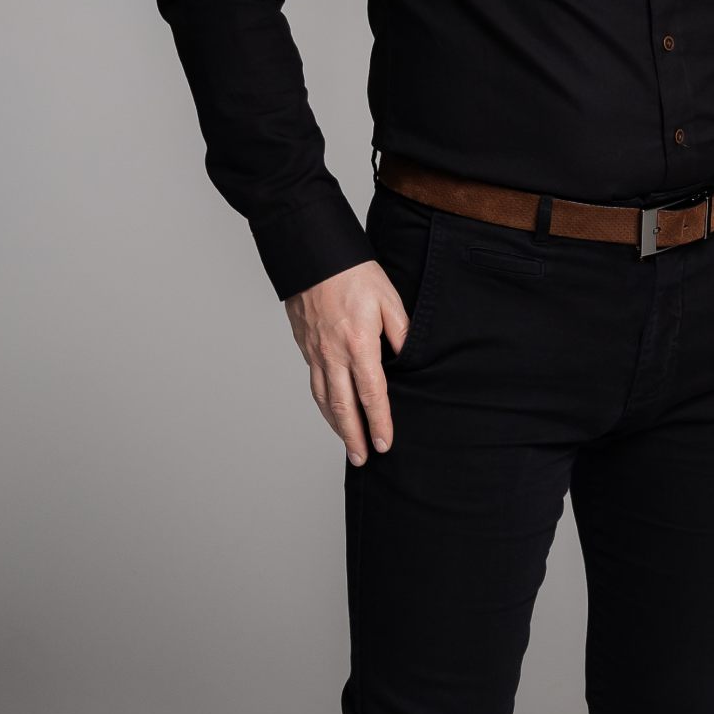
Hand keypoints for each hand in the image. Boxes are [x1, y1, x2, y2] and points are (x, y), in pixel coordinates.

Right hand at [284, 260, 409, 464]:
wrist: (312, 254)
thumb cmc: (354, 273)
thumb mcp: (389, 300)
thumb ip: (401, 334)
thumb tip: (409, 360)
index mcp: (358, 344)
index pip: (371, 394)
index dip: (379, 422)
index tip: (385, 444)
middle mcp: (332, 354)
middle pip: (342, 406)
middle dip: (353, 436)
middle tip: (362, 459)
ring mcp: (314, 351)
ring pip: (323, 398)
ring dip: (335, 425)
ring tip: (347, 444)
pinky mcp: (304, 345)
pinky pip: (314, 382)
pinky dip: (322, 403)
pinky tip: (330, 410)